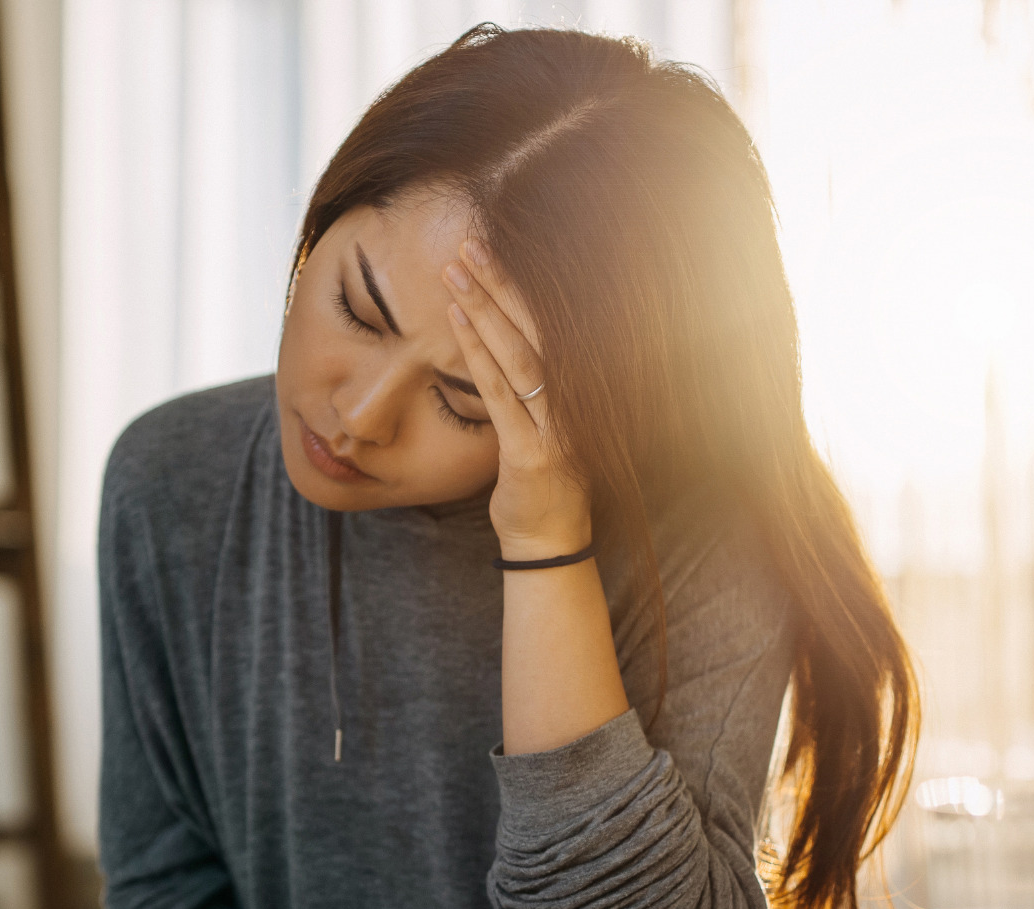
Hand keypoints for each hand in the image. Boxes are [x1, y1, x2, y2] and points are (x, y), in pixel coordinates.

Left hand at [444, 240, 592, 559]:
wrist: (550, 541)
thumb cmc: (540, 479)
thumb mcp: (543, 422)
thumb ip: (530, 383)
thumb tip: (504, 334)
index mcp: (579, 388)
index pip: (551, 325)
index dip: (521, 286)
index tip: (493, 249)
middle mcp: (575, 401)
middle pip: (538, 328)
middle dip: (502, 283)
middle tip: (471, 243)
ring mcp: (557, 426)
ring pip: (518, 353)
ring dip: (485, 308)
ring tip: (455, 270)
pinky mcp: (532, 452)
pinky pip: (500, 393)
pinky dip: (477, 353)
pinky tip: (455, 320)